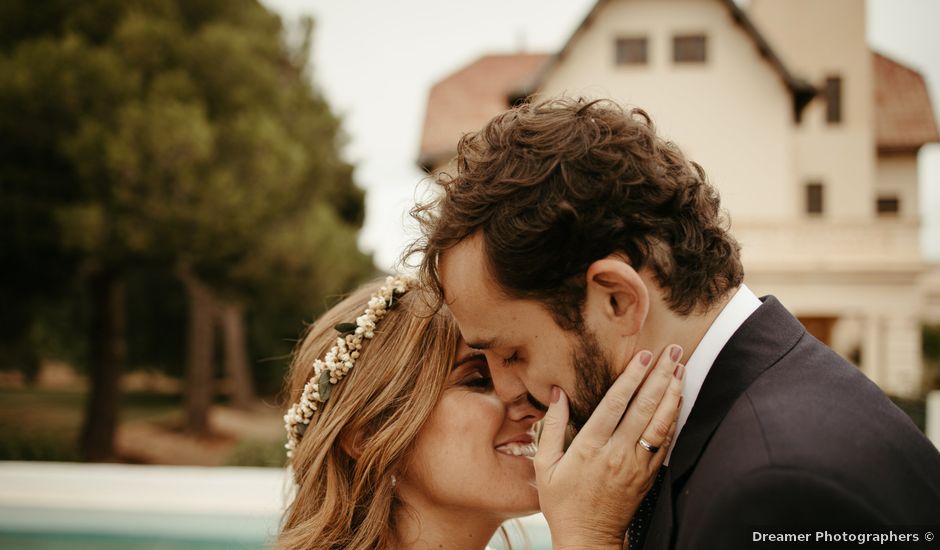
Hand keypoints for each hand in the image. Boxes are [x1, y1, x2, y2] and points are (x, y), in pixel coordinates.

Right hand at [535, 345, 684, 549]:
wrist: (587, 540)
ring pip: (660, 423)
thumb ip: (551, 427)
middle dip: (659, 376)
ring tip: (680, 369)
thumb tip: (557, 394)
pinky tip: (677, 402)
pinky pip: (665, 444)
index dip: (631, 377)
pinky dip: (673, 420)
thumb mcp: (545, 465)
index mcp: (590, 447)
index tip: (643, 355)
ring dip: (672, 394)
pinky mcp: (648, 477)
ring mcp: (636, 466)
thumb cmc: (562, 503)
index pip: (615, 403)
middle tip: (671, 351)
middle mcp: (616, 453)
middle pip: (644, 407)